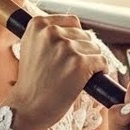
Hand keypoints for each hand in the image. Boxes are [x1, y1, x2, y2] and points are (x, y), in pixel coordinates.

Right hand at [2, 14, 109, 129]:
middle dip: (83, 51)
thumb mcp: (32, 46)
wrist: (28, 107)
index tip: (67, 54)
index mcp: (38, 24)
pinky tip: (88, 80)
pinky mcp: (79, 63)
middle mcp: (52, 32)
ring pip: (95, 48)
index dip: (74, 39)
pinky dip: (100, 71)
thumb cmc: (32, 81)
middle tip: (69, 69)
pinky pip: (102, 61)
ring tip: (74, 76)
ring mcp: (66, 47)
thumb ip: (49, 33)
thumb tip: (75, 27)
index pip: (72, 21)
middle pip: (85, 35)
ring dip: (91, 62)